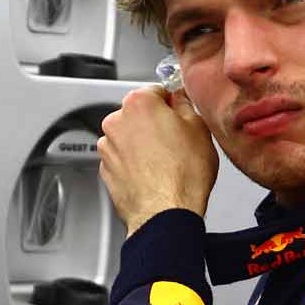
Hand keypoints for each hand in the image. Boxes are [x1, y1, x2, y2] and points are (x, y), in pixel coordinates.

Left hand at [98, 86, 220, 234]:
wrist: (165, 213)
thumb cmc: (183, 175)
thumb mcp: (199, 128)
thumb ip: (185, 105)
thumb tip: (179, 99)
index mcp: (138, 103)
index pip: (156, 91)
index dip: (172, 103)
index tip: (180, 114)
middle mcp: (116, 122)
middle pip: (139, 114)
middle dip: (156, 124)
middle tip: (177, 141)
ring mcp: (108, 148)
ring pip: (129, 137)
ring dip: (143, 145)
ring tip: (166, 162)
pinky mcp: (106, 171)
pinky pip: (123, 159)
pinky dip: (135, 163)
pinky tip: (154, 174)